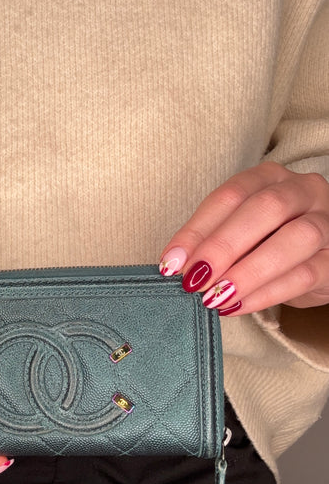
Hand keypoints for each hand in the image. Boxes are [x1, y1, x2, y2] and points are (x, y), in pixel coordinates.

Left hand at [159, 162, 328, 315]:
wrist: (319, 256)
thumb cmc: (268, 240)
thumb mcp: (238, 232)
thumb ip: (210, 240)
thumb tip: (174, 265)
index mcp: (269, 177)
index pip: (229, 196)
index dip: (196, 230)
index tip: (170, 263)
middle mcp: (303, 191)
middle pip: (264, 208)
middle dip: (222, 247)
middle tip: (193, 280)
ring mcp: (327, 223)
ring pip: (293, 240)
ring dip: (247, 272)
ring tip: (214, 297)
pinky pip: (306, 275)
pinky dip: (266, 293)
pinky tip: (237, 305)